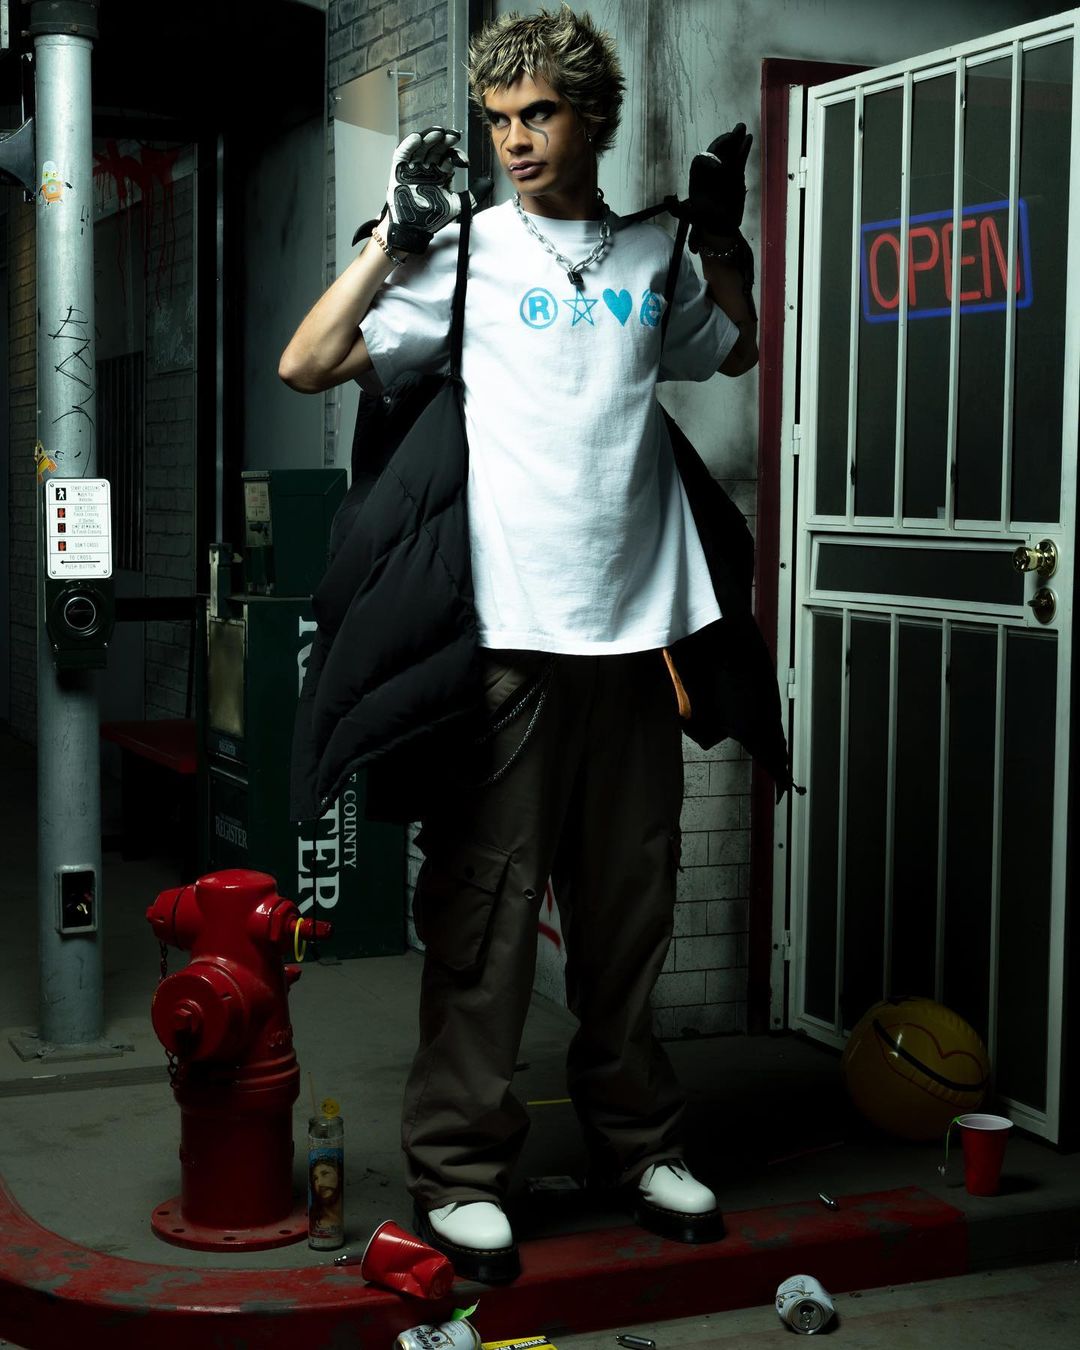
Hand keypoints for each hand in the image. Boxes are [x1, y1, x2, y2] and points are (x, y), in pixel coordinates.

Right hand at [381, 126, 485, 254]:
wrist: (414, 230)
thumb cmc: (432, 218)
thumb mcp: (458, 205)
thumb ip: (474, 194)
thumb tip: (489, 181)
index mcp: (440, 173)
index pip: (449, 156)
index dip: (456, 154)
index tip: (464, 162)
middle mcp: (427, 168)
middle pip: (435, 147)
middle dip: (444, 140)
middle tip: (452, 136)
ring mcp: (413, 167)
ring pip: (421, 146)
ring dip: (428, 138)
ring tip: (438, 133)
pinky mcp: (399, 170)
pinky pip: (403, 153)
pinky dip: (409, 144)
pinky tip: (417, 138)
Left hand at [688, 122, 752, 250]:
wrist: (719, 227)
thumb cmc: (703, 221)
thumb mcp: (688, 216)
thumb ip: (677, 209)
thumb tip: (667, 199)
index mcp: (698, 177)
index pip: (702, 161)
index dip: (709, 160)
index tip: (720, 169)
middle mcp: (711, 172)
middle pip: (716, 152)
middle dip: (724, 141)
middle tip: (734, 132)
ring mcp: (724, 171)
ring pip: (729, 152)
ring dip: (735, 139)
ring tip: (742, 127)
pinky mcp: (736, 175)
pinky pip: (739, 159)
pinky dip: (743, 149)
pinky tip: (748, 139)